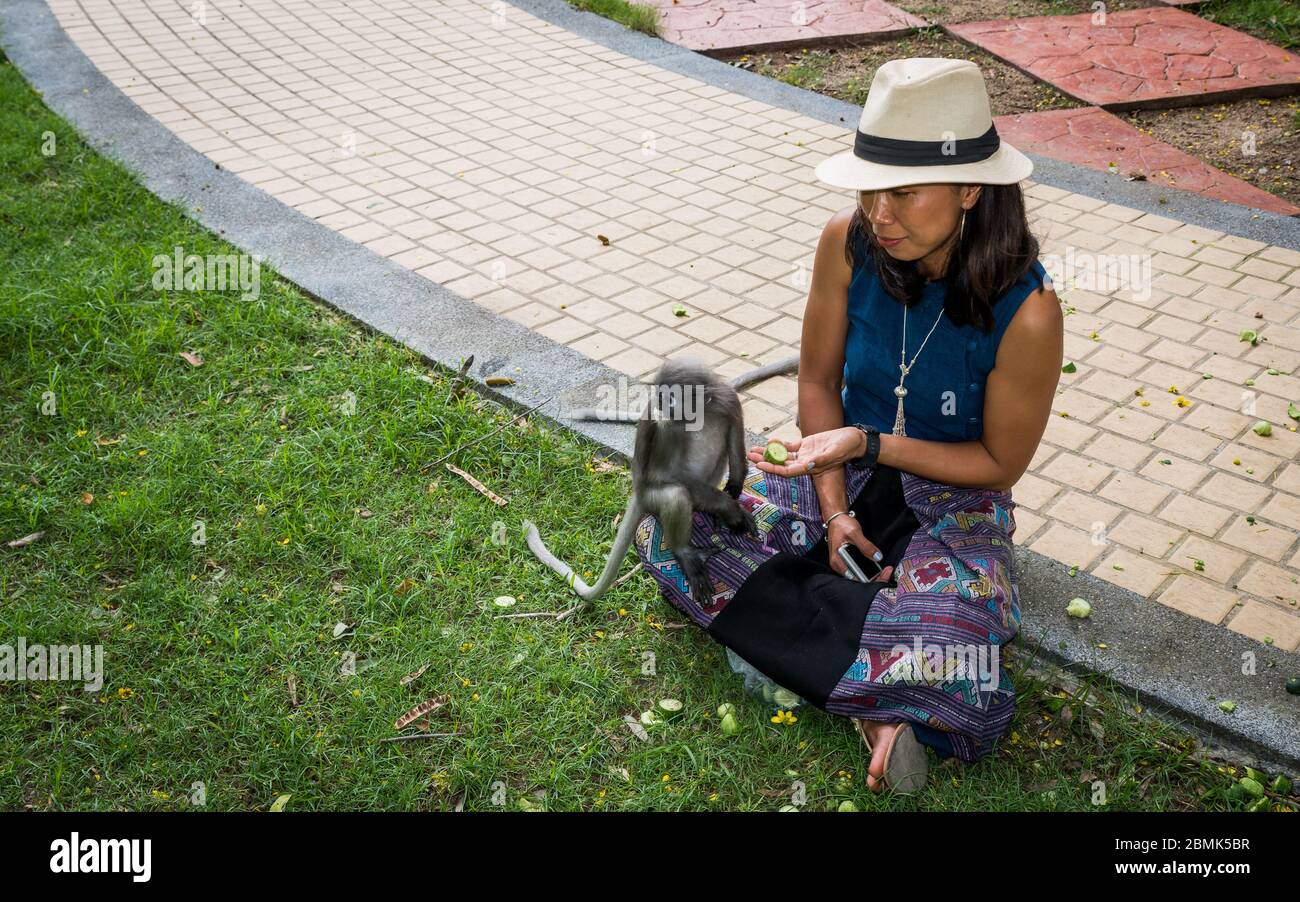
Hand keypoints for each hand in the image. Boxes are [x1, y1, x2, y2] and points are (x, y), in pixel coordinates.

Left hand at [747, 427, 863, 476]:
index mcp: (810, 467)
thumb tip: (808, 464)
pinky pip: (790, 446)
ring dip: (768, 454)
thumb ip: (822, 459)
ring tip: (753, 451)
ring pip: (782, 456)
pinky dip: (780, 444)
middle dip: (765, 461)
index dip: (774, 469)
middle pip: (780, 464)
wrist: (853, 439)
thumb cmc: (846, 447)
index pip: (787, 471)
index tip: (761, 465)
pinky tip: (769, 442)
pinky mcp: (806, 445)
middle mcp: (804, 462)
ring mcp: (804, 454)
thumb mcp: (835, 452)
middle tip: (749, 457)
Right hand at [826, 515, 892, 582]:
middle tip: (888, 571)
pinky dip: (869, 570)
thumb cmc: (842, 525)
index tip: (885, 572)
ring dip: (873, 575)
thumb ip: (865, 546)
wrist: (837, 520)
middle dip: (874, 578)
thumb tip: (877, 557)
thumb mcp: (855, 533)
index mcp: (837, 562)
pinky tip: (878, 567)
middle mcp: (839, 566)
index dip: (872, 578)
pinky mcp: (848, 562)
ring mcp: (843, 565)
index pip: (856, 577)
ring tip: (885, 570)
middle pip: (858, 579)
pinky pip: (859, 570)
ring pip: (859, 576)